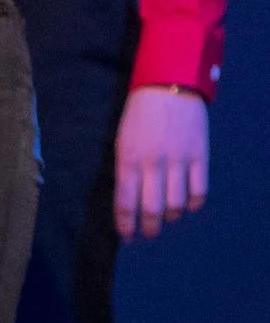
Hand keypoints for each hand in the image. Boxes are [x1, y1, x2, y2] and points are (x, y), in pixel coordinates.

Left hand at [114, 86, 208, 239]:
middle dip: (148, 227)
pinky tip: (187, 205)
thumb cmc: (139, 113)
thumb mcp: (122, 138)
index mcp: (128, 158)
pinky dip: (193, 204)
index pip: (124, 201)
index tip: (126, 235)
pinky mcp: (200, 156)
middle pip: (151, 209)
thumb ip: (126, 168)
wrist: (168, 86)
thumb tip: (128, 198)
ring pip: (176, 204)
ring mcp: (179, 160)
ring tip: (166, 218)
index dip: (125, 223)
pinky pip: (199, 191)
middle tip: (148, 233)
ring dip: (171, 217)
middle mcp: (153, 163)